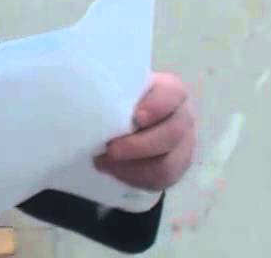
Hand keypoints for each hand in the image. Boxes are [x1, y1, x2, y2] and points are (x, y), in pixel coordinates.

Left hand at [94, 71, 196, 191]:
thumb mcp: (116, 90)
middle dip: (138, 145)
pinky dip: (134, 178)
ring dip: (133, 167)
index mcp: (170, 91)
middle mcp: (182, 116)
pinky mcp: (177, 168)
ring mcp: (183, 145)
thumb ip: (112, 93)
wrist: (125, 124)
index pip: (173, 94)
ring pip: (167, 163)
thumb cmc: (117, 100)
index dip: (158, 105)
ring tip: (104, 162)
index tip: (137, 116)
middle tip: (109, 149)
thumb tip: (86, 95)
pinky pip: (161, 180)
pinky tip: (114, 171)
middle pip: (171, 134)